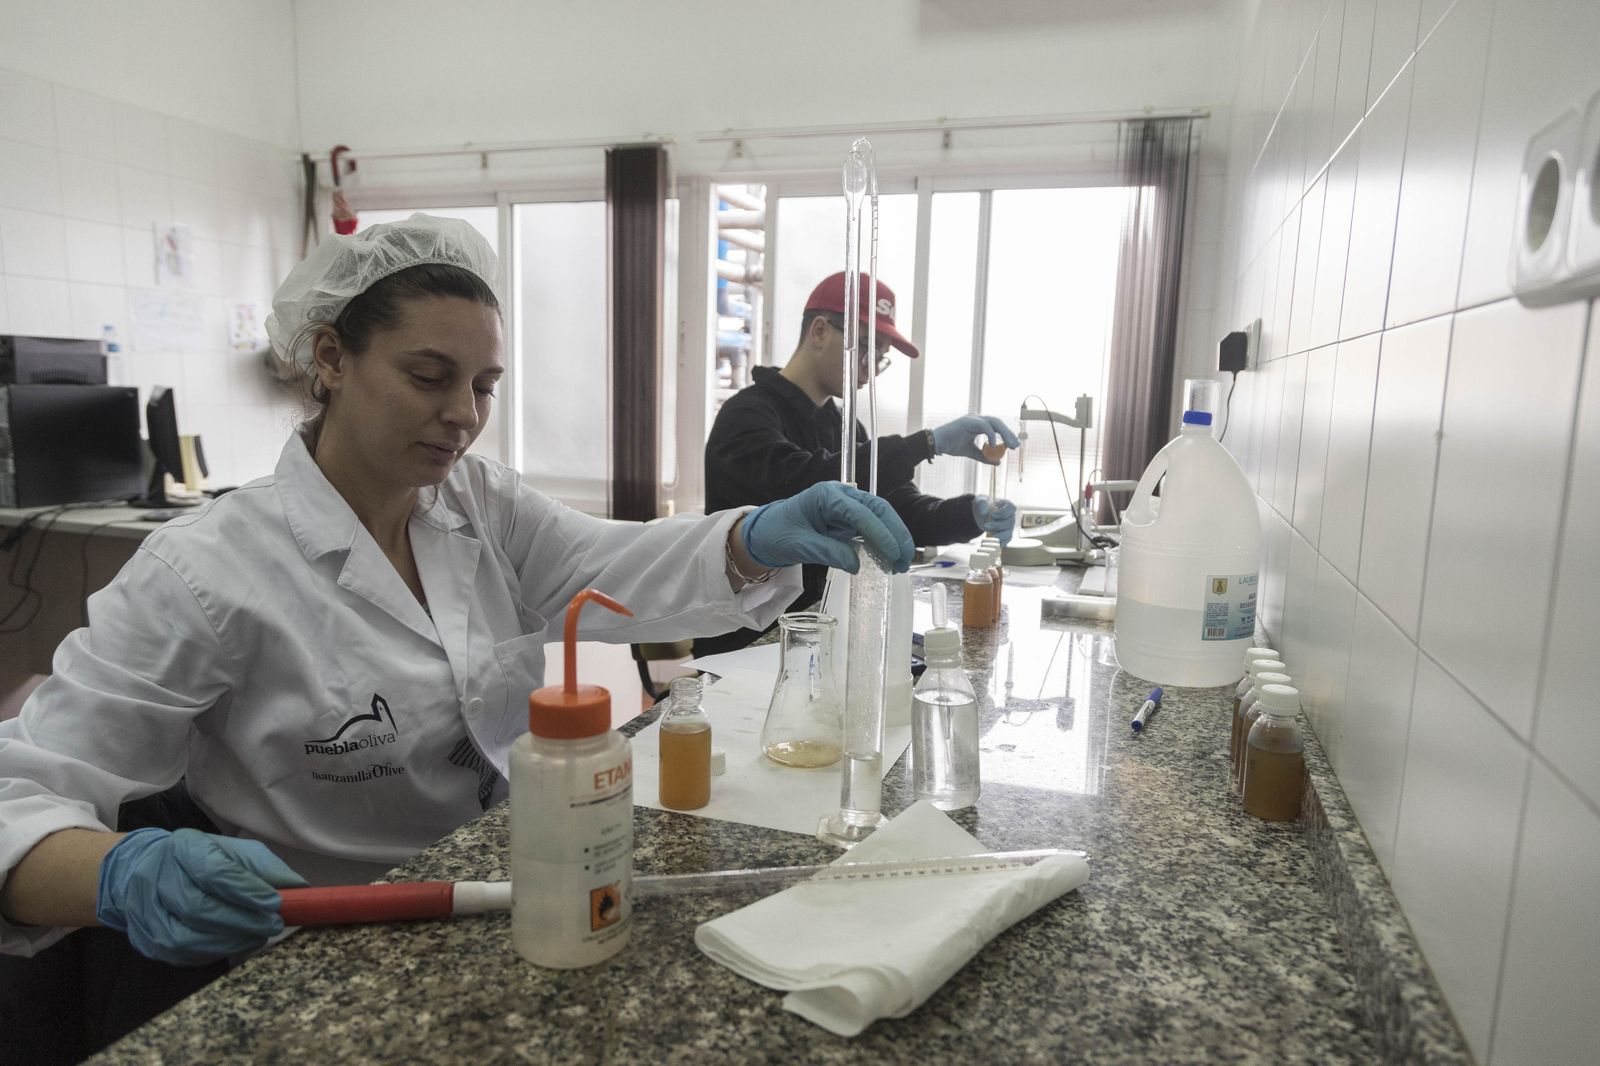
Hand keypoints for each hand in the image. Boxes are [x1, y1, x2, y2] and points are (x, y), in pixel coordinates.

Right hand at [97, 827, 308, 965]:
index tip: (274, 902)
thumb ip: (263, 866)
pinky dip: (216, 952)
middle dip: (244, 921)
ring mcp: (148, 914)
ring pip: (190, 937)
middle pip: (201, 908)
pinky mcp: (148, 941)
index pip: (214, 872)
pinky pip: (184, 954)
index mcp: (183, 849)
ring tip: (259, 935)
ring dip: (232, 941)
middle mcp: (158, 880)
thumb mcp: (231, 849)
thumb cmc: (198, 859)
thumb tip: (298, 888)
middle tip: (273, 924)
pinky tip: (235, 943)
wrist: (142, 873)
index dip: (246, 890)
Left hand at [743, 482, 915, 573]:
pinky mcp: (847, 520)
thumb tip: (857, 565)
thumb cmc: (776, 533)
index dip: (880, 532)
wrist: (764, 533)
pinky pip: (871, 528)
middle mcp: (840, 496)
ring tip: (902, 563)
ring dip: (894, 538)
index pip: (860, 512)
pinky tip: (889, 558)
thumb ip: (828, 552)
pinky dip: (883, 542)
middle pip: (878, 509)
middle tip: (906, 558)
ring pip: (879, 517)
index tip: (893, 552)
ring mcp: (846, 507)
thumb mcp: (798, 545)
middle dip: (896, 533)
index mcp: (826, 496)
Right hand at [931, 415, 1020, 463]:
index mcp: (978, 424)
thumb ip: (985, 456)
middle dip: (1008, 434)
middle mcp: (977, 419)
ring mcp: (973, 418)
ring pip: (994, 422)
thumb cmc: (951, 446)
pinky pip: (985, 426)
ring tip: (1009, 445)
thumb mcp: (972, 453)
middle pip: (998, 423)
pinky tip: (993, 445)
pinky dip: (991, 435)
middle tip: (1015, 446)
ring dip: (1004, 434)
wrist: (937, 444)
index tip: (1014, 446)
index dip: (1007, 435)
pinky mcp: (969, 421)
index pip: (997, 427)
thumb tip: (998, 462)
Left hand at [972, 497, 1017, 543]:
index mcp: (1007, 505)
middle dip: (998, 525)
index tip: (992, 515)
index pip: (1011, 508)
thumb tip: (983, 512)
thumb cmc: (983, 505)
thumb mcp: (980, 501)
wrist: (981, 514)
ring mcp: (1010, 527)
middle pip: (1010, 522)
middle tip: (986, 525)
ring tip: (989, 536)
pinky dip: (1000, 543)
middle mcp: (1011, 516)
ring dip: (999, 536)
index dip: (1003, 512)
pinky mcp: (1006, 535)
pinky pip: (1006, 540)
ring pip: (1008, 533)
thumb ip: (981, 503)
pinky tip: (993, 543)